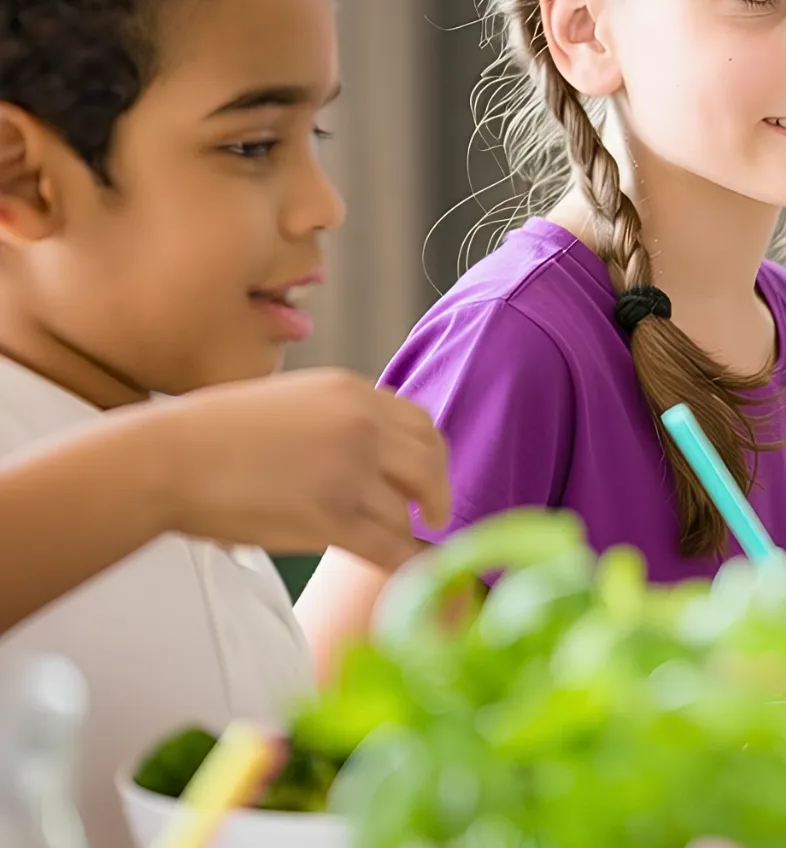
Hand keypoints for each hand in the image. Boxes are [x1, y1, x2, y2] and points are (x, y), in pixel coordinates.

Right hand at [144, 369, 450, 570]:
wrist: (168, 458)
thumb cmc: (214, 435)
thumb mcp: (293, 401)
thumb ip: (341, 418)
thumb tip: (379, 449)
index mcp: (352, 392)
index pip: (421, 424)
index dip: (431, 455)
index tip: (428, 476)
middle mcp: (362, 426)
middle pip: (430, 465)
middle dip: (437, 494)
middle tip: (434, 516)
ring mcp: (350, 470)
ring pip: (405, 511)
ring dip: (402, 531)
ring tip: (393, 543)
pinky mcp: (333, 517)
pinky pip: (391, 547)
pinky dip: (407, 563)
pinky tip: (410, 573)